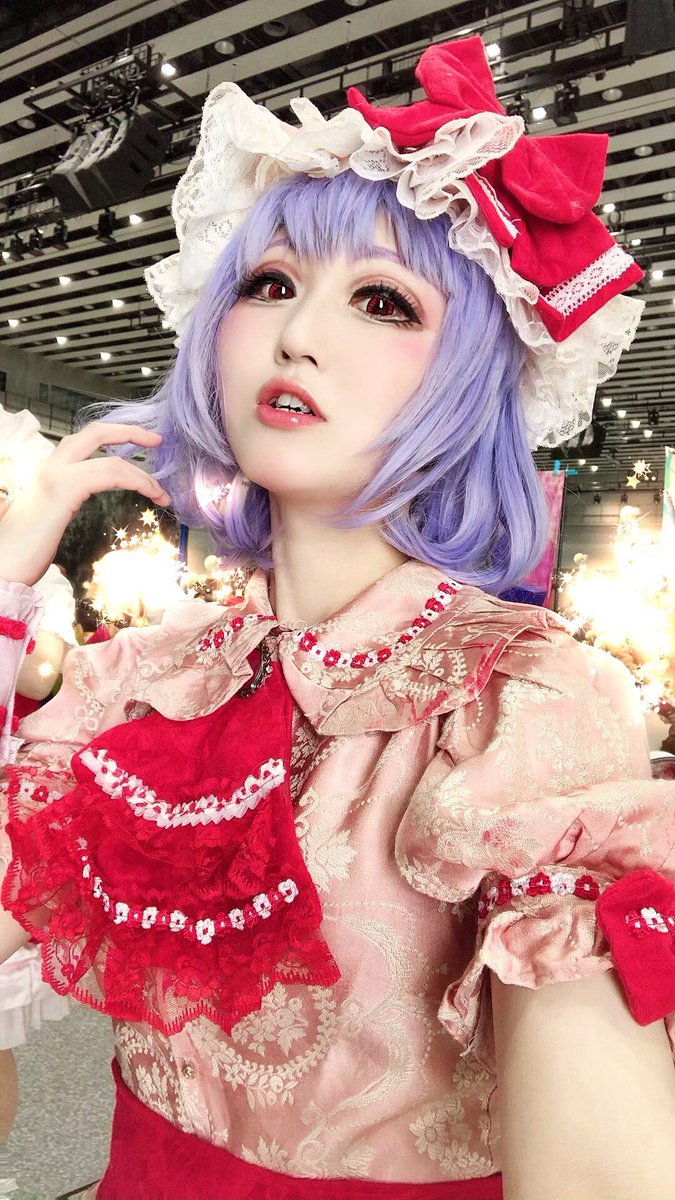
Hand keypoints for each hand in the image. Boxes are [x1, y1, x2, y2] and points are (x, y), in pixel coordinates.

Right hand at [0, 423, 170, 587]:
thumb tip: (83, 513)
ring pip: (109, 456)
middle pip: (94, 432)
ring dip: (142, 473)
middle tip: (156, 440)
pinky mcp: (63, 489)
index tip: (139, 447)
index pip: (83, 444)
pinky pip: (110, 473)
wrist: (0, 567)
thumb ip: (65, 508)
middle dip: (129, 432)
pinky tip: (149, 493)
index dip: (114, 440)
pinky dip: (136, 480)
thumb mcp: (49, 522)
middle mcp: (49, 466)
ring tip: (160, 490)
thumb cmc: (21, 553)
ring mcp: (54, 475)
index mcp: (46, 473)